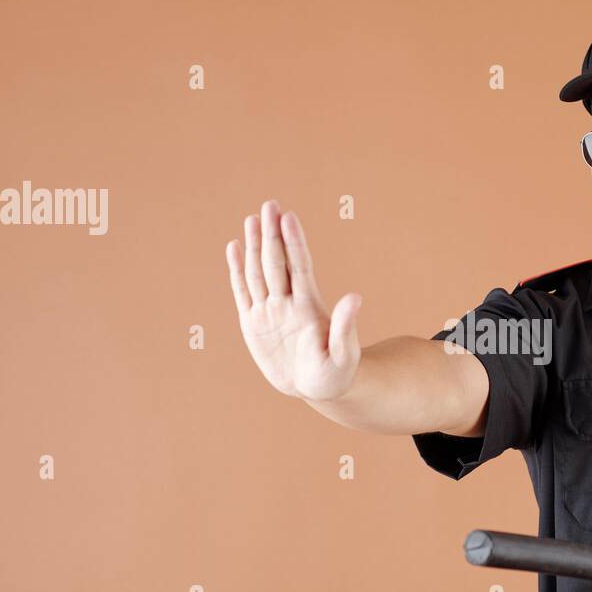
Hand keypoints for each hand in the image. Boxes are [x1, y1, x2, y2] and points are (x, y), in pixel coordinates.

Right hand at [226, 201, 362, 399]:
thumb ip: (345, 327)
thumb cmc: (336, 373)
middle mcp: (287, 302)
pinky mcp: (252, 322)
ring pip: (258, 271)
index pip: (300, 267)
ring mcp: (269, 310)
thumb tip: (356, 297)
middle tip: (270, 204)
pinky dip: (236, 269)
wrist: (318, 387)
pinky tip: (234, 246)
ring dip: (255, 244)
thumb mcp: (343, 354)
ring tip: (253, 218)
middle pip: (276, 262)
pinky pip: (242, 291)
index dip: (294, 243)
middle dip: (272, 234)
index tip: (290, 217)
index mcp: (308, 307)